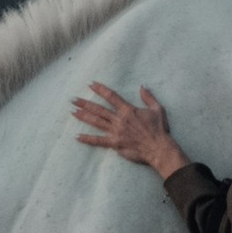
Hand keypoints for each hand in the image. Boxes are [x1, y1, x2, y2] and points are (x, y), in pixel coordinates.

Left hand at [72, 80, 189, 177]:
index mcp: (128, 110)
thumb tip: (142, 86)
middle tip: (73, 99)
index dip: (100, 89)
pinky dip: (88, 139)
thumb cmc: (159, 129)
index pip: (111, 97)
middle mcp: (119, 120)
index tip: (90, 84)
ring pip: (96, 122)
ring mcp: (116, 132)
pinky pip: (99, 141)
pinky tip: (78, 136)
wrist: (159, 148)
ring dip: (83, 117)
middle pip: (98, 109)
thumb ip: (148, 97)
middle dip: (85, 103)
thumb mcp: (157, 109)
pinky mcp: (115, 144)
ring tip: (73, 112)